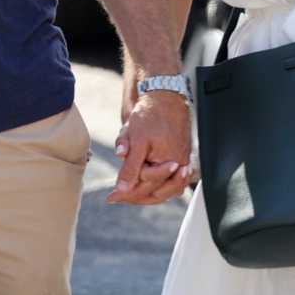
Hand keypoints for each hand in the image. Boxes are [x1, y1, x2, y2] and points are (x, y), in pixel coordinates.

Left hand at [109, 91, 192, 205]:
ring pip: (166, 189)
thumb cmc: (152, 114)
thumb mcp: (136, 141)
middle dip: (135, 196)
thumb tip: (122, 189)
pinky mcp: (181, 157)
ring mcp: (183, 162)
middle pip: (157, 192)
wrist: (164, 96)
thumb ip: (131, 167)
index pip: (147, 187)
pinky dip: (157, 184)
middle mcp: (180, 166)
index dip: (127, 193)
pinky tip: (146, 187)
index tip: (111, 197)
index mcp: (170, 163)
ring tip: (129, 196)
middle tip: (116, 198)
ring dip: (147, 193)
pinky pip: (171, 179)